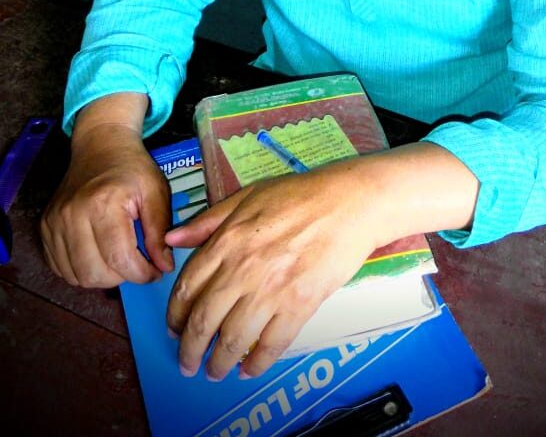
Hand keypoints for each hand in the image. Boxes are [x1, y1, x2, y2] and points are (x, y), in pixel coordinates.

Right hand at [41, 106, 173, 286]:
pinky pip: (61, 268)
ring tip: (119, 258)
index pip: (120, 259)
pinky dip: (82, 270)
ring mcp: (54, 222)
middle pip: (95, 274)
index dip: (142, 274)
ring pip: (77, 276)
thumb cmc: (132, 168)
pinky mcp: (45, 227)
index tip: (156, 271)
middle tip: (137, 264)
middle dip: (122, 277)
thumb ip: (160, 231)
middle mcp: (72, 215)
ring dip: (102, 277)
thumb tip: (164, 267)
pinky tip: (99, 255)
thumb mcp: (156, 192)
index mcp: (103, 203)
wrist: (100, 147)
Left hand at [165, 159, 379, 381]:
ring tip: (215, 372)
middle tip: (188, 363)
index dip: (176, 315)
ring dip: (219, 363)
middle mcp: (243, 269)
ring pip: (234, 340)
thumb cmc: (300, 195)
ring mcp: (272, 290)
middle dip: (190, 350)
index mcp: (227, 241)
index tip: (174, 329)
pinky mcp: (300, 305)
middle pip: (205, 322)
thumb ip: (208, 221)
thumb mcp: (248, 196)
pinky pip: (271, 345)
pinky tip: (249, 370)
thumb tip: (172, 239)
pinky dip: (256, 364)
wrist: (349, 203)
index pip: (188, 288)